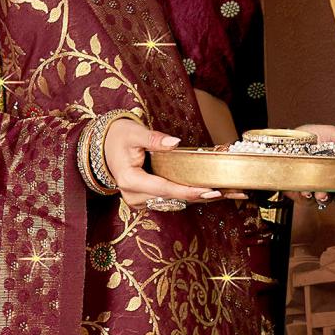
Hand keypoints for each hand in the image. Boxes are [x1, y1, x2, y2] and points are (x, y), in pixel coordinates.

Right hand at [101, 118, 245, 208]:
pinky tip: (211, 192)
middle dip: (202, 196)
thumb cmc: (117, 136)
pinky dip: (190, 195)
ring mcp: (139, 201)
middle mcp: (134, 196)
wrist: (102, 146)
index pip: (164, 188)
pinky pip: (171, 199)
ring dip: (200, 198)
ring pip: (174, 202)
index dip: (188, 190)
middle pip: (174, 199)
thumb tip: (175, 143)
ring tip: (229, 194)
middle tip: (231, 194)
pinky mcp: (146, 200)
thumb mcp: (134, 132)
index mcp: (130, 180)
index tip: (210, 190)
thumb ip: (154, 139)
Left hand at [292, 121, 334, 208]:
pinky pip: (307, 199)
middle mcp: (334, 179)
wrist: (282, 142)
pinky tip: (306, 190)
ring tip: (321, 193)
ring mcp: (320, 187)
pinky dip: (307, 195)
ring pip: (328, 199)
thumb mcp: (329, 132)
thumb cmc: (308, 137)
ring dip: (327, 197)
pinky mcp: (303, 193)